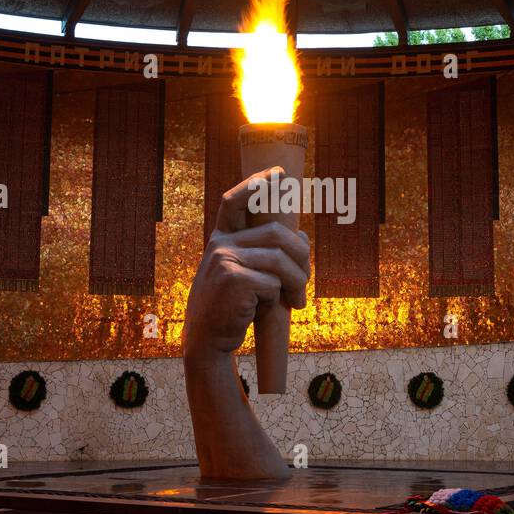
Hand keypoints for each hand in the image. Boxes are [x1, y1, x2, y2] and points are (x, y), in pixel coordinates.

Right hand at [183, 167, 310, 364]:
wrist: (207, 339)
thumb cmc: (231, 308)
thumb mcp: (244, 276)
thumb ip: (265, 255)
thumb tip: (302, 234)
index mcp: (221, 239)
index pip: (234, 202)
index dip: (254, 184)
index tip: (277, 174)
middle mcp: (220, 244)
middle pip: (277, 234)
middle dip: (302, 256)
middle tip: (305, 281)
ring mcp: (224, 259)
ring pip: (280, 260)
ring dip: (296, 282)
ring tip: (296, 301)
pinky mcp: (233, 279)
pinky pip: (273, 283)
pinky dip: (277, 299)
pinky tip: (265, 310)